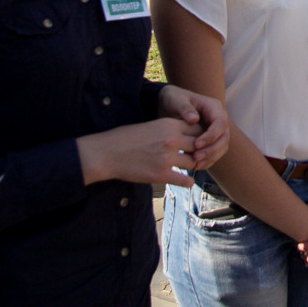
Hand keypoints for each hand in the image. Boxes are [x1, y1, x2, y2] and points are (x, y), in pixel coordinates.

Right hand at [77, 117, 202, 187]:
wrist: (107, 153)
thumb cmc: (126, 138)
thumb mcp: (151, 125)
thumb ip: (169, 129)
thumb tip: (186, 135)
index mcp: (169, 125)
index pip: (198, 128)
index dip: (200, 135)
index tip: (198, 141)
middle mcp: (171, 140)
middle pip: (199, 145)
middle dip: (200, 151)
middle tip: (199, 156)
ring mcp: (167, 158)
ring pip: (194, 162)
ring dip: (194, 166)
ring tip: (191, 168)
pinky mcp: (161, 175)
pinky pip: (185, 180)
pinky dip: (188, 182)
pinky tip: (186, 181)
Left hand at [158, 85, 229, 169]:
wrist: (170, 105)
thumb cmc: (174, 99)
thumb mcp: (176, 100)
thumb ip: (185, 108)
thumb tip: (194, 120)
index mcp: (214, 107)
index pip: (220, 123)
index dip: (211, 135)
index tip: (197, 144)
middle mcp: (219, 119)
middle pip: (224, 137)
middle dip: (212, 149)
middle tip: (195, 157)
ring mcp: (217, 131)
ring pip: (222, 147)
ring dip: (210, 157)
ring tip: (195, 164)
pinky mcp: (212, 140)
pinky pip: (215, 153)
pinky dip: (207, 161)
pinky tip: (195, 166)